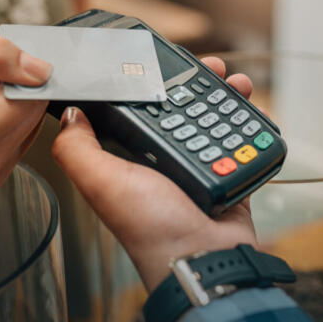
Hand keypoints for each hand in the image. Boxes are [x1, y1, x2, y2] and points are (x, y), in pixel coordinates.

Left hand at [52, 57, 257, 291]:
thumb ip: (77, 149)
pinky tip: (253, 110)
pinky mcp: (229, 178)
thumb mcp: (102, 183)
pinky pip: (241, 143)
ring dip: (228, 96)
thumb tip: (70, 114)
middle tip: (213, 66)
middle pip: (185, 109)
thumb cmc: (152, 229)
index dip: (153, 83)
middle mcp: (166, 163)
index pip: (142, 109)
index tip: (165, 61)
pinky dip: (249, 124)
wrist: (204, 260)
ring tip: (237, 81)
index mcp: (134, 160)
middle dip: (199, 84)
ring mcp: (200, 169)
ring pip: (216, 121)